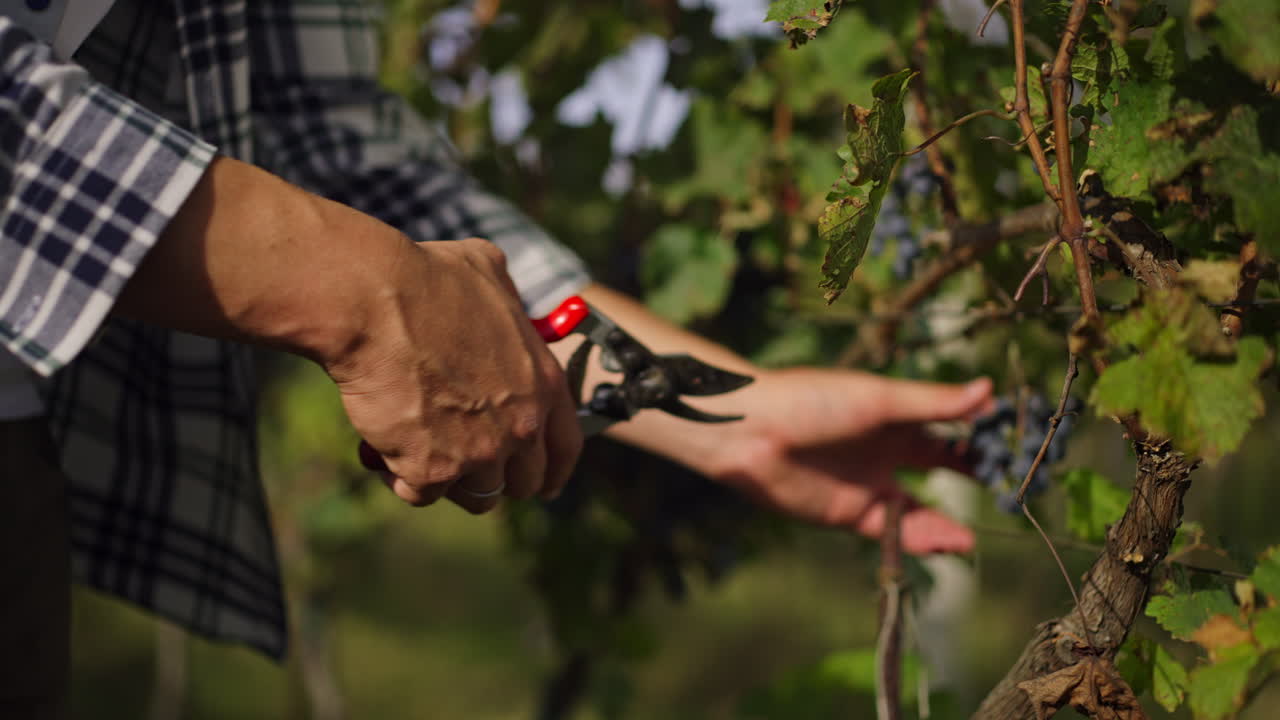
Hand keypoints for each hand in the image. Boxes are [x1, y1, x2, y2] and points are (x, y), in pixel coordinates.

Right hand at [114, 157, 581, 512]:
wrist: (372, 300)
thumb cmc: (424, 278)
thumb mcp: (487, 272)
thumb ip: (506, 302)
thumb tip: (502, 300)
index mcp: (542, 381)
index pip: (566, 447)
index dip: (554, 470)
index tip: (545, 485)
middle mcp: (521, 424)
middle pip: (521, 481)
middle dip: (492, 475)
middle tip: (459, 460)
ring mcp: (479, 452)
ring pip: (473, 495)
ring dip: (447, 479)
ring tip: (415, 447)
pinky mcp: (433, 470)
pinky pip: (420, 494)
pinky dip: (402, 477)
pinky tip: (383, 449)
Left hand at [705, 369, 991, 553]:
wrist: (752, 433)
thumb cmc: (812, 400)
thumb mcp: (878, 400)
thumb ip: (932, 404)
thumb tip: (989, 390)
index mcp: (893, 414)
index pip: (946, 425)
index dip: (978, 435)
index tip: (1014, 445)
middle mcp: (884, 449)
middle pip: (938, 467)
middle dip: (970, 480)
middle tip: (1006, 493)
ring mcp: (868, 483)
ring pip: (918, 508)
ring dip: (946, 523)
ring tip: (973, 538)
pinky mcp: (849, 514)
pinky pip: (893, 531)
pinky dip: (921, 539)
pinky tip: (950, 542)